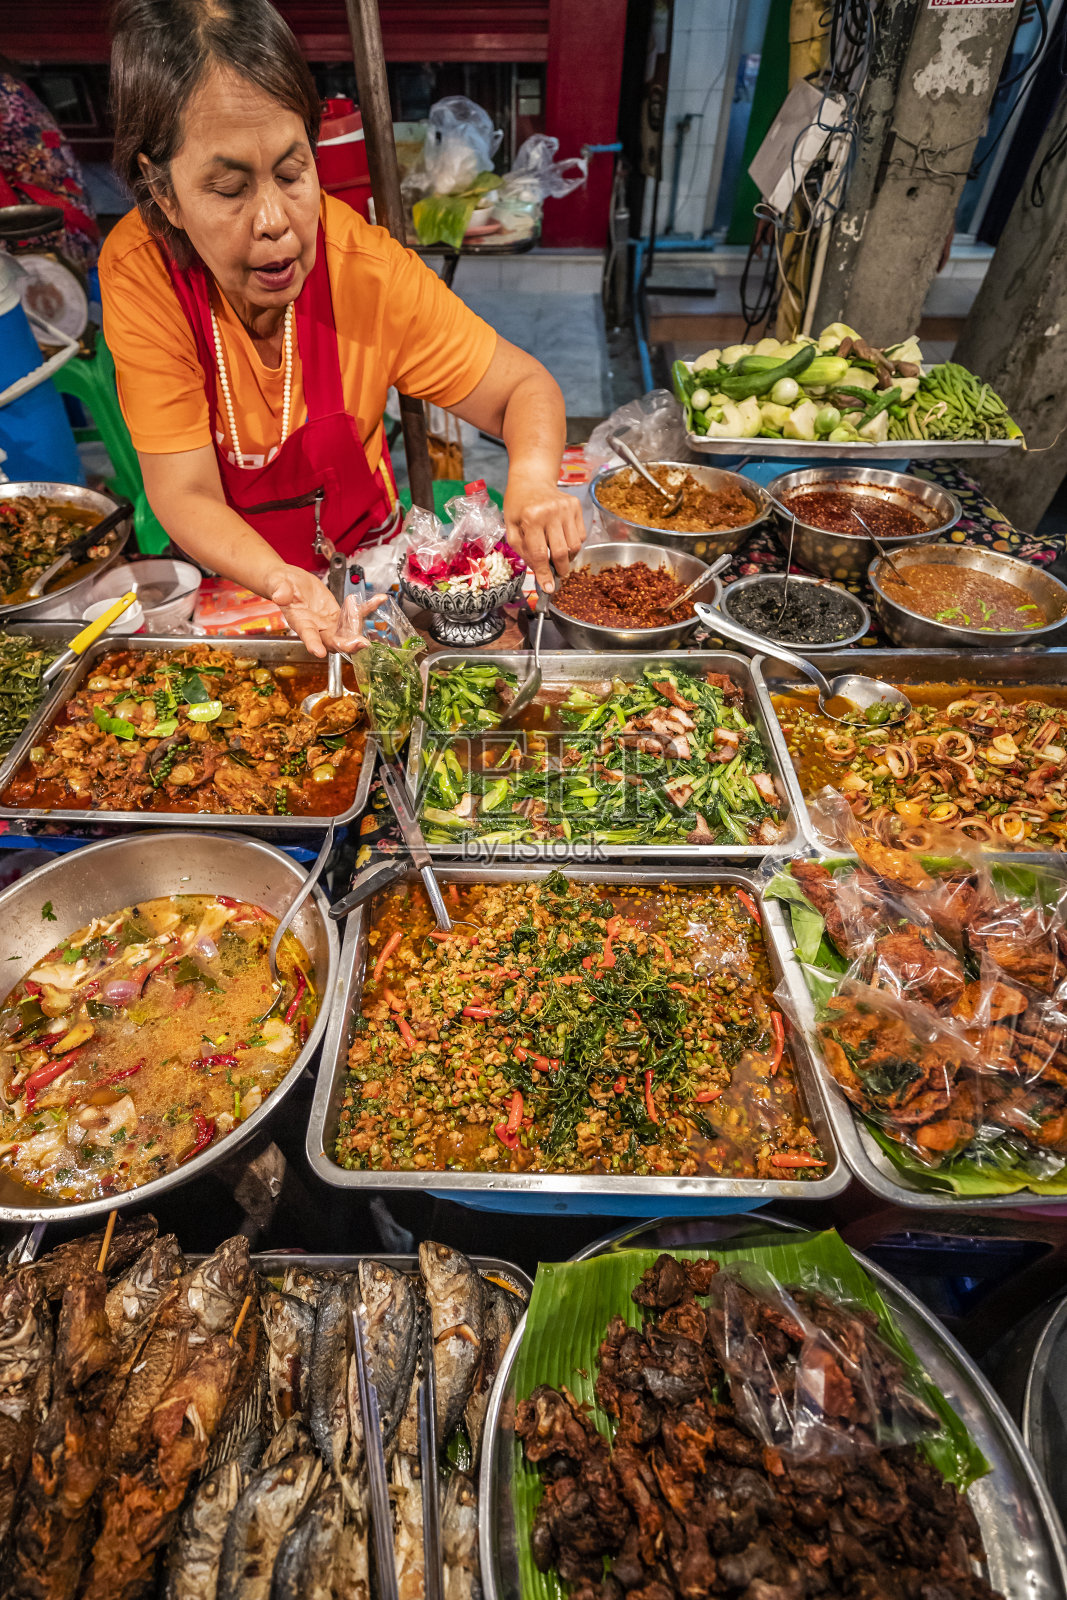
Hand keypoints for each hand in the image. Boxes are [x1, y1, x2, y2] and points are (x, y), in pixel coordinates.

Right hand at [269, 566, 384, 656]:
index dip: (313, 644)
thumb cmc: (280, 585)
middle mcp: (317, 628)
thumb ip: (280, 590)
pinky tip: (379, 599)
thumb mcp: (277, 583)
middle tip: (361, 644)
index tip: (320, 652)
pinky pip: (356, 615)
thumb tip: (280, 595)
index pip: (307, 635)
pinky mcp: (339, 616)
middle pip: (333, 642)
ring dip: (362, 626)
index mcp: (300, 623)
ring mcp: (330, 624)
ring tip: (372, 609)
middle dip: (347, 644)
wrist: (290, 582)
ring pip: (348, 632)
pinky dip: (368, 608)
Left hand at [503, 476, 584, 591]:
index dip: (545, 574)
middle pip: (561, 552)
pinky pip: (581, 535)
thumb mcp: (511, 527)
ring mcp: (566, 508)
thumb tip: (540, 572)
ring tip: (557, 553)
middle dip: (560, 569)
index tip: (549, 588)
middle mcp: (551, 512)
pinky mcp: (576, 507)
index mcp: (531, 518)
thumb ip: (523, 550)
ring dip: (567, 557)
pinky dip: (573, 544)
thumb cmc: (518, 505)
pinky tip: (562, 538)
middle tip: (558, 575)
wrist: (531, 479)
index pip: (540, 553)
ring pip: (575, 546)